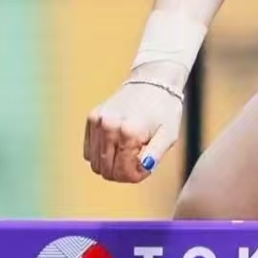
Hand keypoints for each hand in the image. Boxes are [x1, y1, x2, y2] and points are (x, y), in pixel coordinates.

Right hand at [84, 64, 182, 182]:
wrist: (153, 82)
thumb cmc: (164, 110)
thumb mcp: (169, 135)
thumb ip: (155, 155)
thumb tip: (143, 168)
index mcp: (129, 132)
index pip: (122, 171)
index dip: (135, 175)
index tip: (145, 167)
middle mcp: (109, 126)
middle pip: (106, 170)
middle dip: (122, 173)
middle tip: (137, 162)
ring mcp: (98, 121)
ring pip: (95, 163)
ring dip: (111, 165)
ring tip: (128, 153)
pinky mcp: (92, 118)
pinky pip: (88, 151)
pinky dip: (101, 154)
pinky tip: (117, 146)